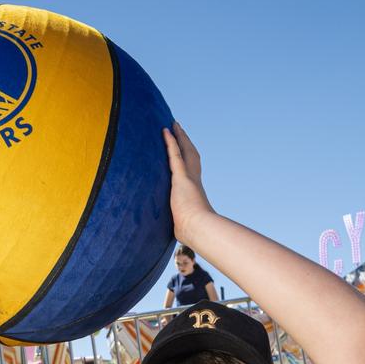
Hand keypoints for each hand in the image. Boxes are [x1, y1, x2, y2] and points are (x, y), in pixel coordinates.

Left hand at [163, 122, 213, 242]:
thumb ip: (182, 227)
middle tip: (180, 130)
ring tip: (173, 125)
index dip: (188, 159)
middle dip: (185, 142)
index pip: (191, 171)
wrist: (199, 230)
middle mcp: (194, 182)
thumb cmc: (193, 233)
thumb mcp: (185, 227)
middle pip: (191, 156)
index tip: (185, 151)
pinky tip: (165, 131)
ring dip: (179, 137)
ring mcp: (189, 178)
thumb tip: (180, 239)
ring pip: (185, 151)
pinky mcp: (181, 178)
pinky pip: (175, 155)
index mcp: (195, 192)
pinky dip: (171, 142)